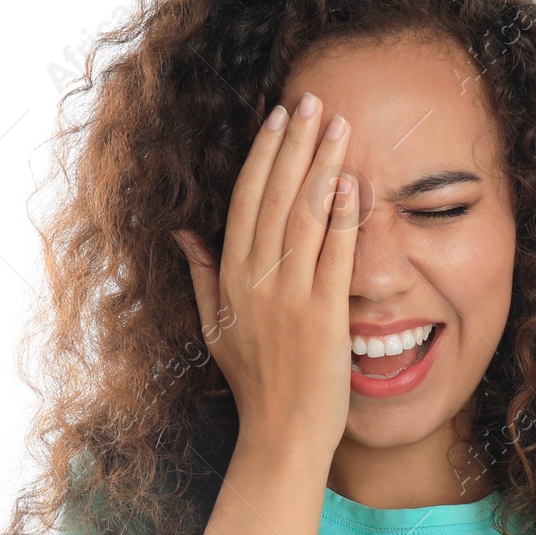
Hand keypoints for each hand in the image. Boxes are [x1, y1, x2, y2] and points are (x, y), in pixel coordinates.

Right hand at [172, 96, 357, 452]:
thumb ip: (201, 275)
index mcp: (229, 277)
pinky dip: (343, 217)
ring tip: (339, 124)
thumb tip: (182, 233)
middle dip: (295, 143)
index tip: (279, 117)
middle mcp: (255, 280)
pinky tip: (352, 182)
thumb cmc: (253, 384)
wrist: (281, 435)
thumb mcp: (214, 327)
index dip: (264, 154)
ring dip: (323, 165)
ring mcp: (289, 296)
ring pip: (304, 216)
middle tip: (314, 100)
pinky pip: (334, 256)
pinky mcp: (324, 316)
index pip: (246, 199)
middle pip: (275, 195)